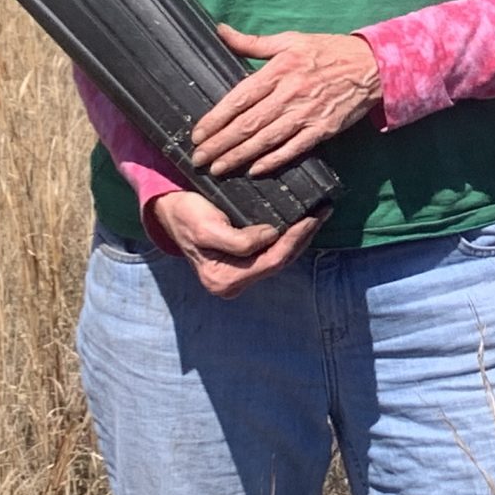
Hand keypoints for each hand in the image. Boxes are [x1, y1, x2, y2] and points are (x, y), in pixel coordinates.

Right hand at [144, 191, 324, 298]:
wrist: (171, 210)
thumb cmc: (187, 216)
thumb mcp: (207, 228)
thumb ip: (239, 241)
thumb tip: (272, 236)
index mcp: (223, 280)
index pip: (272, 262)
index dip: (295, 239)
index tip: (311, 216)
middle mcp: (233, 283)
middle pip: (280, 261)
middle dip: (303, 237)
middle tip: (323, 211)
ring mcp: (239, 274)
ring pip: (280, 257)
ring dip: (301, 237)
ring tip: (319, 214)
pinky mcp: (244, 261)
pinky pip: (272, 251)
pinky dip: (290, 236)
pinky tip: (302, 221)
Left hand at [192, 26, 382, 175]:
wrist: (373, 66)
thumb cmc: (329, 51)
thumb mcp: (291, 40)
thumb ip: (253, 42)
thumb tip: (221, 31)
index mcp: (280, 69)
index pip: (240, 97)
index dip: (216, 118)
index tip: (198, 134)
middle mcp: (291, 92)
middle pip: (249, 123)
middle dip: (221, 143)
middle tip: (199, 159)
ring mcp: (308, 112)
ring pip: (267, 139)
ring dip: (240, 156)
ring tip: (218, 168)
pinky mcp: (323, 128)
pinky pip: (294, 148)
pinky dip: (274, 160)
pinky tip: (254, 170)